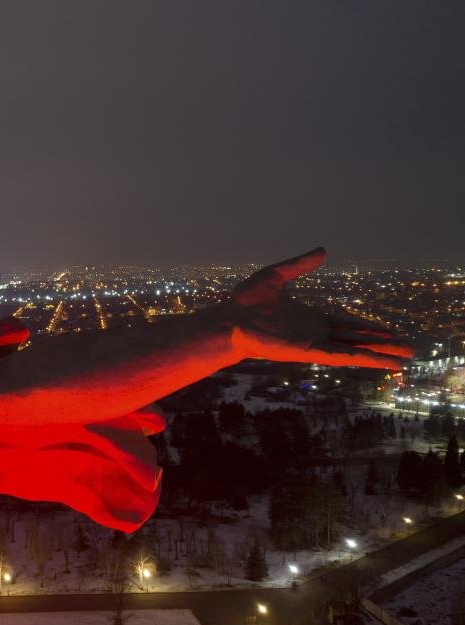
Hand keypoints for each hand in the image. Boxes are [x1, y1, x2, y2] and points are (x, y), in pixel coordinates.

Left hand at [226, 247, 411, 369]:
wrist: (229, 317)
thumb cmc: (245, 301)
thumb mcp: (277, 275)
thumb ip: (300, 264)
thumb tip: (323, 250)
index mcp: (310, 318)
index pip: (346, 324)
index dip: (368, 328)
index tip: (389, 331)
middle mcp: (314, 333)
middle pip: (356, 338)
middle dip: (382, 343)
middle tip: (408, 347)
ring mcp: (313, 343)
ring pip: (354, 350)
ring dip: (380, 355)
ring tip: (404, 360)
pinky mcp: (308, 351)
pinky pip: (341, 356)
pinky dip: (363, 358)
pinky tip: (382, 362)